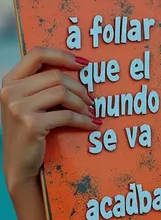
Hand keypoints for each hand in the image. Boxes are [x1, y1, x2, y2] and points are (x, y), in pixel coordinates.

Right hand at [1, 47, 98, 194]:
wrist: (19, 165)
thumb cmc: (29, 132)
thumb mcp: (28, 104)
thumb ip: (42, 86)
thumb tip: (78, 70)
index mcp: (9, 81)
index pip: (37, 54)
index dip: (63, 55)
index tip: (83, 64)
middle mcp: (10, 91)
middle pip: (56, 76)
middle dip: (79, 87)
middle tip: (92, 99)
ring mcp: (18, 107)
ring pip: (62, 92)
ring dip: (82, 103)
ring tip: (91, 112)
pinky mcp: (30, 123)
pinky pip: (66, 115)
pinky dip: (83, 120)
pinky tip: (92, 125)